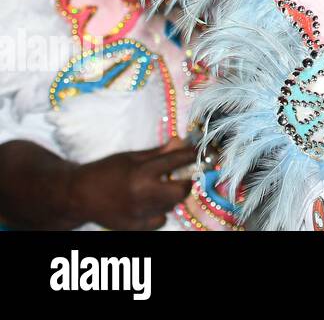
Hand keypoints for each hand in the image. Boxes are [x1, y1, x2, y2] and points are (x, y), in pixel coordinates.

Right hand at [67, 137, 194, 229]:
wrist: (77, 195)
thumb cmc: (105, 171)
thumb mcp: (131, 156)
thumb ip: (159, 152)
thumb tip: (182, 142)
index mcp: (142, 172)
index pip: (178, 161)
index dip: (193, 155)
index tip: (200, 153)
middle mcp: (143, 194)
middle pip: (182, 190)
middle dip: (186, 182)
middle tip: (180, 177)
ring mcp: (139, 213)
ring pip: (171, 206)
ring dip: (170, 197)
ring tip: (157, 189)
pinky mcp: (134, 227)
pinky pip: (160, 220)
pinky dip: (159, 212)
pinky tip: (149, 204)